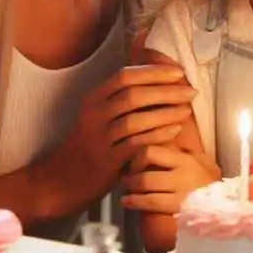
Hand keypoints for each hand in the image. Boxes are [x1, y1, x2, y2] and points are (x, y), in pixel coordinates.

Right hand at [57, 64, 195, 201]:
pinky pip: (135, 145)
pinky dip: (157, 135)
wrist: (61, 181)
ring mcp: (98, 138)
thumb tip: (155, 80)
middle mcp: (94, 115)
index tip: (178, 72)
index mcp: (93, 100)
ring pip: (135, 119)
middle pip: (133, 95)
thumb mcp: (99, 118)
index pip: (124, 76)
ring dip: (165, 112)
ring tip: (187, 110)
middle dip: (166, 91)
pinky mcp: (105, 161)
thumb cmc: (90, 146)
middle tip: (191, 91)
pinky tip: (175, 130)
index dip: (153, 72)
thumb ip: (121, 101)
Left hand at [120, 144, 220, 213]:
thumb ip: (183, 151)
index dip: (136, 156)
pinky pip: (150, 202)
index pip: (151, 149)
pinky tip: (127, 201)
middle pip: (146, 163)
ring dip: (130, 186)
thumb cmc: (209, 185)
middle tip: (124, 177)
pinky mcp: (178, 206)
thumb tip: (164, 136)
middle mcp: (182, 171)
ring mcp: (180, 189)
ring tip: (125, 189)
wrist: (224, 208)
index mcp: (185, 158)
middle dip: (130, 173)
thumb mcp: (201, 163)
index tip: (132, 162)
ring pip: (145, 183)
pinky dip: (134, 201)